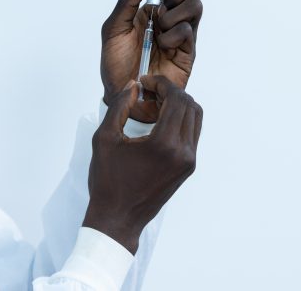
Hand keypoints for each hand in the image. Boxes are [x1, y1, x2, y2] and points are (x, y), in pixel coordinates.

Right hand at [83, 75, 202, 253]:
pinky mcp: (188, 167)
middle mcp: (183, 152)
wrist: (118, 218)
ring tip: (153, 103)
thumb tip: (133, 86)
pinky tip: (158, 120)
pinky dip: (179, 120)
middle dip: (170, 91)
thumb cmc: (108, 182)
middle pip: (190, 106)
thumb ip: (120, 106)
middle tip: (148, 89)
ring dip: (177, 105)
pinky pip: (191, 134)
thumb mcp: (104, 138)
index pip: (177, 99)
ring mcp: (188, 161)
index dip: (161, 83)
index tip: (145, 81)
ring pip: (195, 119)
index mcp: (165, 144)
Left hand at [101, 0, 204, 122]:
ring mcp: (181, 35)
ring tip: (159, 27)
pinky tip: (162, 46)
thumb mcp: (113, 28)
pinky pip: (188, 31)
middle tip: (166, 0)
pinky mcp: (187, 52)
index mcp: (153, 8)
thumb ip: (127, 1)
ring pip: (195, 7)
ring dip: (175, 12)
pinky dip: (173, 34)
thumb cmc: (116, 63)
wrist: (123, 95)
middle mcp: (170, 18)